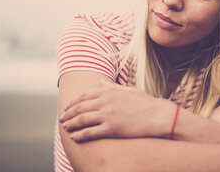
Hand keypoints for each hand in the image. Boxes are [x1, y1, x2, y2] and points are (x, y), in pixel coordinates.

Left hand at [59, 80, 175, 141]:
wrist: (157, 115)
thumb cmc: (144, 102)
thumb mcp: (127, 90)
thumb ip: (111, 86)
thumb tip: (99, 81)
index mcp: (108, 91)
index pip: (84, 96)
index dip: (73, 102)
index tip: (66, 107)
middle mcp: (105, 102)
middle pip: (80, 108)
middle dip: (68, 113)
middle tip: (62, 118)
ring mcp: (108, 115)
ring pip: (82, 120)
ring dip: (71, 124)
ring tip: (66, 128)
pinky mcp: (112, 129)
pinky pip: (90, 132)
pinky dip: (80, 135)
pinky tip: (74, 137)